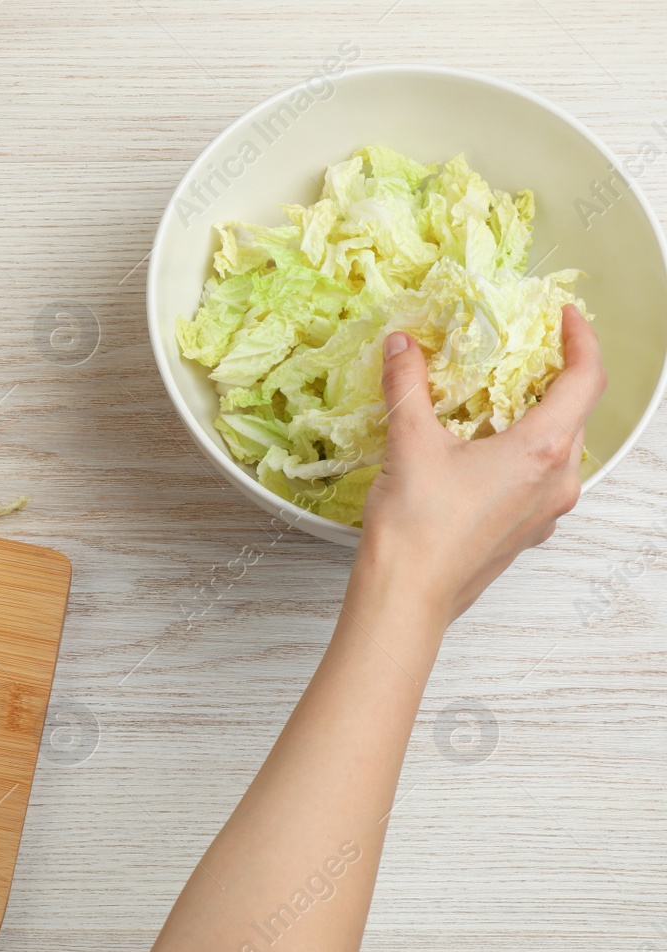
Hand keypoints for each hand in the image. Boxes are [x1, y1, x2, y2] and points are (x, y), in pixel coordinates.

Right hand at [359, 304, 605, 623]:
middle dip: (553, 378)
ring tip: (496, 401)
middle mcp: (556, 482)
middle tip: (523, 352)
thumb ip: (408, 385)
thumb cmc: (417, 527)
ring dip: (536, 419)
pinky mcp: (524, 532)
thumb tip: (403, 346)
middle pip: (574, 414)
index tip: (564, 318)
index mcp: (541, 451)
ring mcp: (544, 511)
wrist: (406, 596)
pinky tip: (480, 453)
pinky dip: (519, 455)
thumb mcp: (409, 442)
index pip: (586, 380)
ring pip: (557, 450)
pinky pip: (537, 481)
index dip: (581, 340)